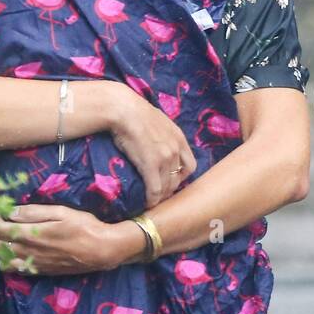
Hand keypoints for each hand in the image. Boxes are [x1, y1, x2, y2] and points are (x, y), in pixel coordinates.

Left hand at [0, 204, 124, 274]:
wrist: (101, 251)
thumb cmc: (83, 226)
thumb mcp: (61, 212)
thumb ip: (34, 212)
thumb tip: (11, 211)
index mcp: (30, 234)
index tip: (0, 211)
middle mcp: (27, 252)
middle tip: (3, 223)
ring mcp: (32, 264)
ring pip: (1, 261)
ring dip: (0, 249)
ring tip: (9, 239)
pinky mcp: (39, 272)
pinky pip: (15, 270)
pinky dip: (11, 261)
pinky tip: (19, 252)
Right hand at [109, 86, 196, 205]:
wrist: (124, 109)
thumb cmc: (135, 112)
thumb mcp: (158, 121)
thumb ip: (163, 133)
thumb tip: (156, 140)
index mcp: (179, 138)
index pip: (190, 165)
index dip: (181, 176)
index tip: (171, 181)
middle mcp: (176, 149)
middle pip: (179, 178)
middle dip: (170, 189)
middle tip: (160, 195)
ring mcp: (165, 157)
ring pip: (167, 186)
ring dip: (161, 196)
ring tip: (153, 201)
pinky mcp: (150, 164)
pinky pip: (155, 189)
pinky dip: (152, 199)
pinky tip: (147, 204)